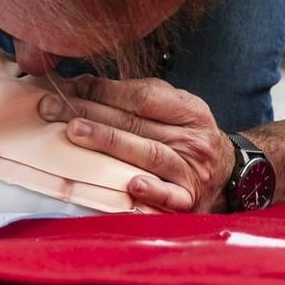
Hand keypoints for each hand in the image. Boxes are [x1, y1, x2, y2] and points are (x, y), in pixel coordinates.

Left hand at [38, 75, 234, 212]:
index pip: (141, 97)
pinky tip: (132, 185)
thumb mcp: (173, 109)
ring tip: (75, 132)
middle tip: (51, 108)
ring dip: (109, 142)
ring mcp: (191, 170)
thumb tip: (82, 83)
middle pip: (135, 123)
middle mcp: (190, 138)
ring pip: (148, 153)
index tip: (67, 87)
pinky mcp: (190, 200)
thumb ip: (134, 96)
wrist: (234, 175)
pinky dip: (154, 191)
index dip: (102, 91)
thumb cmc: (187, 137)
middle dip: (89, 113)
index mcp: (187, 110)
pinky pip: (172, 197)